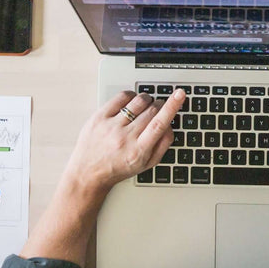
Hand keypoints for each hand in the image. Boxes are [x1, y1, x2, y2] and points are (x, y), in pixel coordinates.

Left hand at [60, 89, 186, 195]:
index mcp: (138, 151)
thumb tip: (170, 125)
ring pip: (138, 102)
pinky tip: (131, 103)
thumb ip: (162, 145)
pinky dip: (131, 96)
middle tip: (159, 108)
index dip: (172, 106)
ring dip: (147, 100)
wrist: (88, 173)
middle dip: (160, 105)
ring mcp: (110, 126)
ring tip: (144, 106)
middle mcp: (124, 138)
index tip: (180, 94)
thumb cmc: (118, 169)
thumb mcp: (146, 165)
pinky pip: (121, 97)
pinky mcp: (99, 117)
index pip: (159, 124)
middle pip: (151, 111)